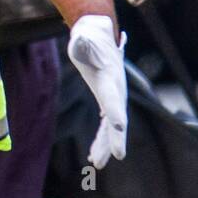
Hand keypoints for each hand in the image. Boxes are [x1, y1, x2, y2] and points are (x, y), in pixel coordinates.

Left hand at [67, 14, 127, 168]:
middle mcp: (116, 90)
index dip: (115, 111)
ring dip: (105, 143)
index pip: (112, 98)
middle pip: (117, 118)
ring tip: (97, 162)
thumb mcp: (83, 39)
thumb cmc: (88, 38)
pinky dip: (102, 138)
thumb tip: (80, 38)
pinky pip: (107, 123)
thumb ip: (83, 43)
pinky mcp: (108, 99)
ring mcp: (114, 96)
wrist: (99, 34)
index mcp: (110, 79)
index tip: (118, 127)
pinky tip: (94, 152)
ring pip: (112, 125)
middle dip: (115, 137)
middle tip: (116, 156)